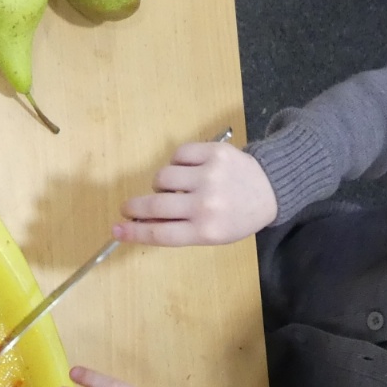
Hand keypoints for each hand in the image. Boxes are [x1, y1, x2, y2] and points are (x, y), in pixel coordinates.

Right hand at [113, 140, 277, 246]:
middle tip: (128, 207)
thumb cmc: (236, 217)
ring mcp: (210, 176)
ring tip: (175, 187)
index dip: (134, 232)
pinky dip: (177, 163)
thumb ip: (179, 229)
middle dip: (135, 206)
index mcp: (207, 231)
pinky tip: (189, 170)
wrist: (269, 189)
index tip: (117, 229)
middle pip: (155, 204)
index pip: (160, 233)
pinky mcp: (214, 152)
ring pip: (163, 176)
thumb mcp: (212, 233)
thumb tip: (140, 221)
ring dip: (162, 183)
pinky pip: (178, 154)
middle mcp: (207, 204)